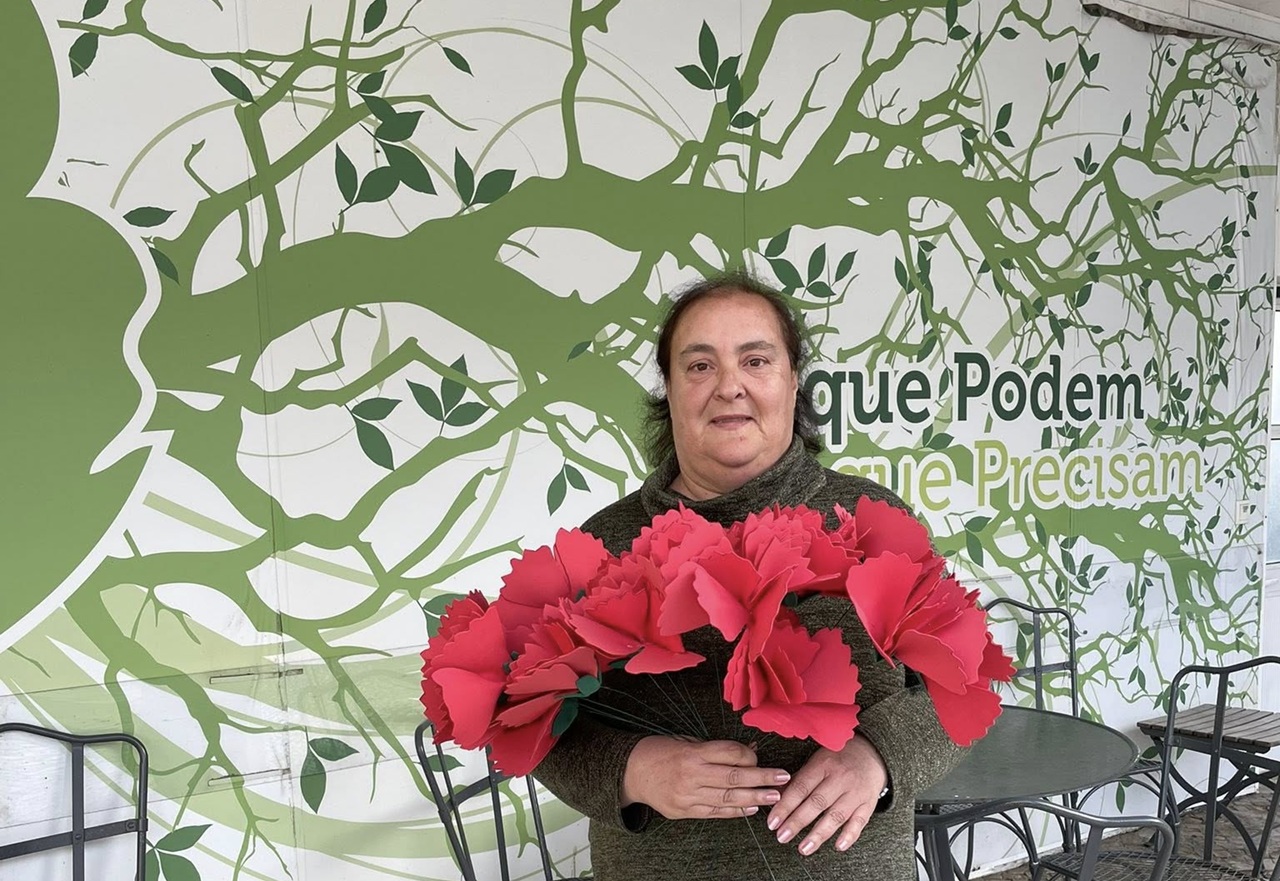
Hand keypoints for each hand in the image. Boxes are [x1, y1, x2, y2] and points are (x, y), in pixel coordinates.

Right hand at [621, 736, 791, 819]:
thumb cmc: (660, 751)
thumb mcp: (686, 741)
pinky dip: (735, 812)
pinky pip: (715, 813)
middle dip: (762, 778)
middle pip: (734, 776)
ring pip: (727, 798)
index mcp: (692, 753)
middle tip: (783, 778)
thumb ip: (716, 748)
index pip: (729, 753)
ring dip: (754, 797)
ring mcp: (688, 796)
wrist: (630, 772)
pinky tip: (751, 809)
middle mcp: (691, 775)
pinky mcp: (684, 811)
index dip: (749, 755)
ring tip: (774, 797)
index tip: (761, 756)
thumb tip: (750, 751)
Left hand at [767, 735, 887, 855]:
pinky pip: (859, 822)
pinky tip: (838, 846)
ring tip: (803, 848)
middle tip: (782, 837)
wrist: (871, 753)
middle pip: (816, 803)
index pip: (801, 787)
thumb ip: (798, 780)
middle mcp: (840, 778)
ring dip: (818, 834)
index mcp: (823, 764)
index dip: (785, 806)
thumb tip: (775, 797)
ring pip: (836, 816)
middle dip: (797, 822)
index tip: (772, 822)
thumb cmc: (837, 759)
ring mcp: (856, 792)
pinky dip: (849, 835)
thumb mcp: (817, 761)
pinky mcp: (869, 803)